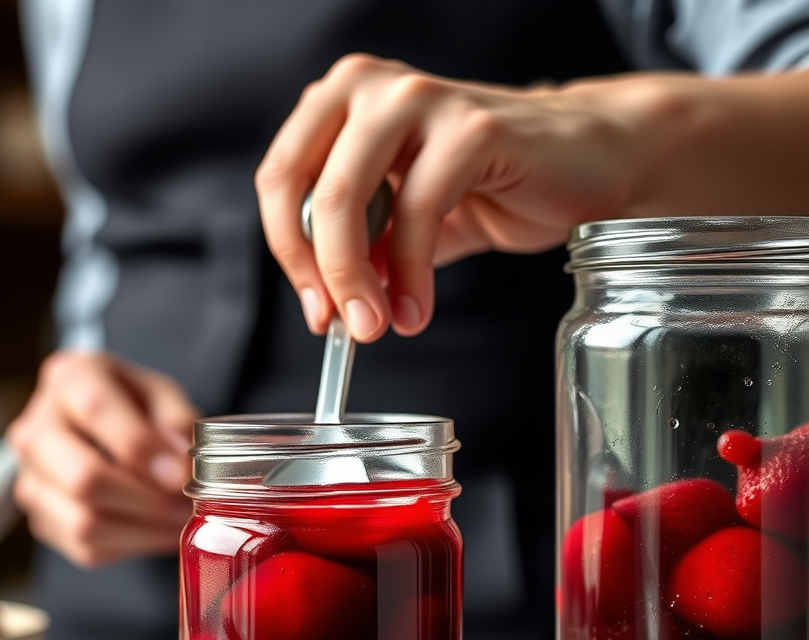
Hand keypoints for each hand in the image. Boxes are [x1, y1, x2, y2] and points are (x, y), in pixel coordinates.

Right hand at [7, 350, 196, 567]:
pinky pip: (87, 548)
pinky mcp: (41, 520)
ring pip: (83, 522)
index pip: (96, 410)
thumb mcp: (163, 394)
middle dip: (146, 499)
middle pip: (82, 477)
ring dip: (143, 529)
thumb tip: (184, 465)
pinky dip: (132, 545)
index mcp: (68, 379)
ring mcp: (31, 479)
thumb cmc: (134, 406)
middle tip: (185, 504)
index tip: (182, 473)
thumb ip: (177, 420)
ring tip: (179, 519)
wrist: (99, 428)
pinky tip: (159, 530)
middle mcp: (35, 428)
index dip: (142, 448)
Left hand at [256, 54, 637, 341]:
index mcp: (344, 104)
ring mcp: (419, 98)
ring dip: (353, 277)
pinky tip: (416, 310)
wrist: (584, 162)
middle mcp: (372, 89)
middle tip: (341, 325)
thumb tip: (328, 305)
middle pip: (303, 189)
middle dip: (317, 272)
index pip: (279, 180)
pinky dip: (411, 274)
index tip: (315, 310)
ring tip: (377, 325)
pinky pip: (417, 212)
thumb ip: (365, 250)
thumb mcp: (407, 221)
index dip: (288, 254)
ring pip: (346, 198)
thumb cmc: (493, 183)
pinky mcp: (471, 127)